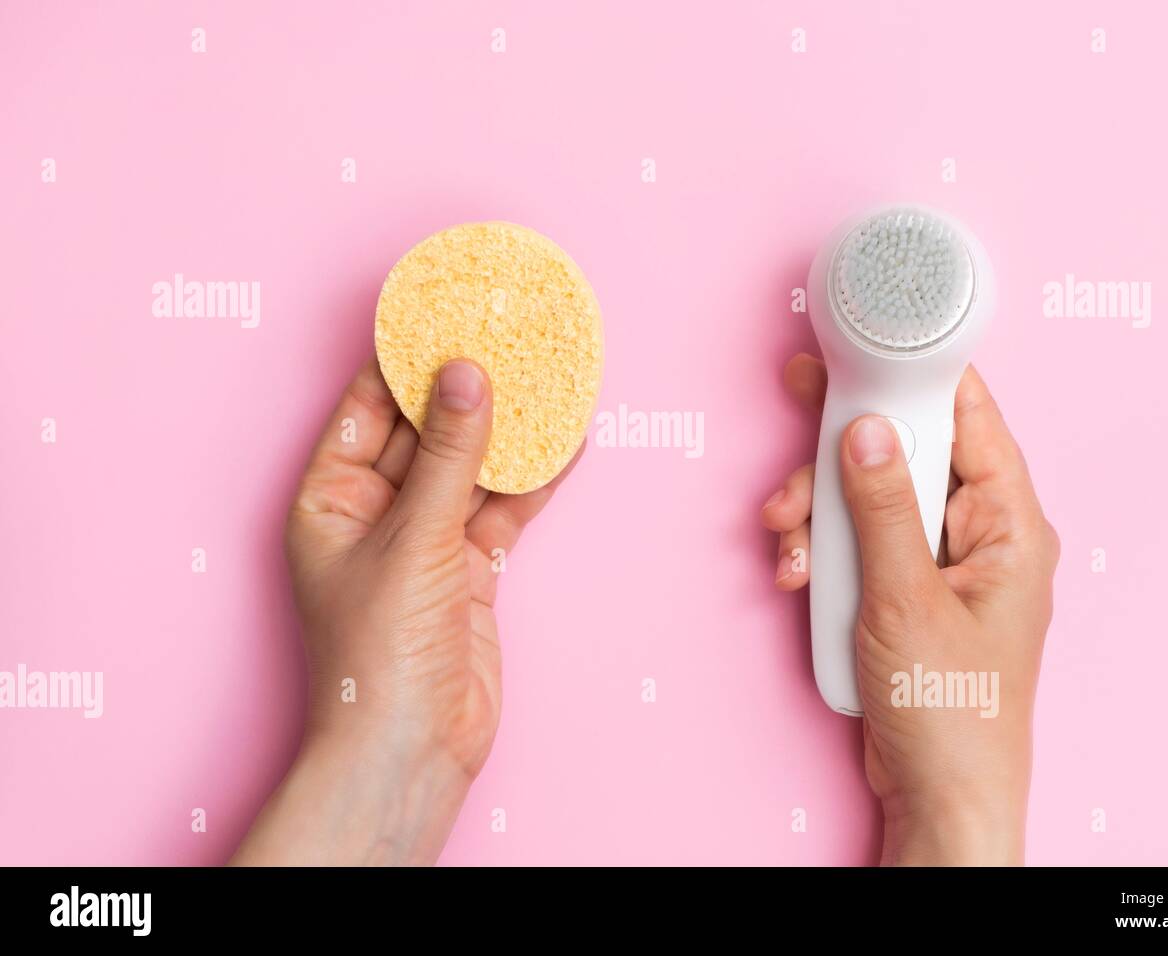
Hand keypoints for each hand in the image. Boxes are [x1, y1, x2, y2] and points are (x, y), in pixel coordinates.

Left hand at [233, 357, 579, 864]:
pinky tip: (566, 442)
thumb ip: (450, 455)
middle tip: (511, 332)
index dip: (407, 357)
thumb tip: (470, 374)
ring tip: (551, 374)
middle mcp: (374, 512)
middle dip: (468, 387)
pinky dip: (533, 480)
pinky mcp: (469, 569)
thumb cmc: (379, 653)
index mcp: (330, 497)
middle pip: (427, 430)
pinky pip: (503, 509)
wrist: (413, 748)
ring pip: (472, 467)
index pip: (368, 405)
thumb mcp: (415, 538)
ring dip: (510, 430)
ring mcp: (425, 540)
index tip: (448, 310)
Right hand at [763, 355, 1057, 864]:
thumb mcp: (905, 600)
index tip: (863, 351)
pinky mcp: (902, 586)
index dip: (916, 377)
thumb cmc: (950, 709)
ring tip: (789, 545)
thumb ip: (883, 508)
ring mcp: (937, 560)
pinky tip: (798, 573)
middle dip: (839, 460)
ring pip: (869, 496)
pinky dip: (821, 549)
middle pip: (907, 453)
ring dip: (818, 512)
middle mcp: (977, 532)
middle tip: (796, 447)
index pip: (971, 418)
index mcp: (1009, 524)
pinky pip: (858, 540)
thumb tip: (868, 427)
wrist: (937, 794)